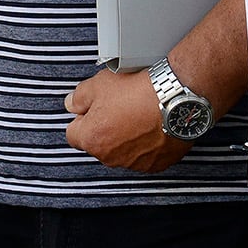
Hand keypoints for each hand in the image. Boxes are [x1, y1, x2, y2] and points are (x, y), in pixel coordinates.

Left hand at [64, 68, 190, 172]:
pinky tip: (151, 125)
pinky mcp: (156, 164)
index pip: (73, 134)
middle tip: (118, 107)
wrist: (175, 97)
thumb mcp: (98, 84)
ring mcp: (134, 163)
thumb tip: (72, 104)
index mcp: (92, 139)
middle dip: (105, 127)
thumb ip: (78, 97)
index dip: (82, 118)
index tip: (92, 108)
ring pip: (122, 151)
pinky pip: (144, 156)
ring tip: (138, 114)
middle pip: (98, 143)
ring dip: (126, 137)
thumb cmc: (139, 91)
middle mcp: (110, 156)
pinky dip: (146, 144)